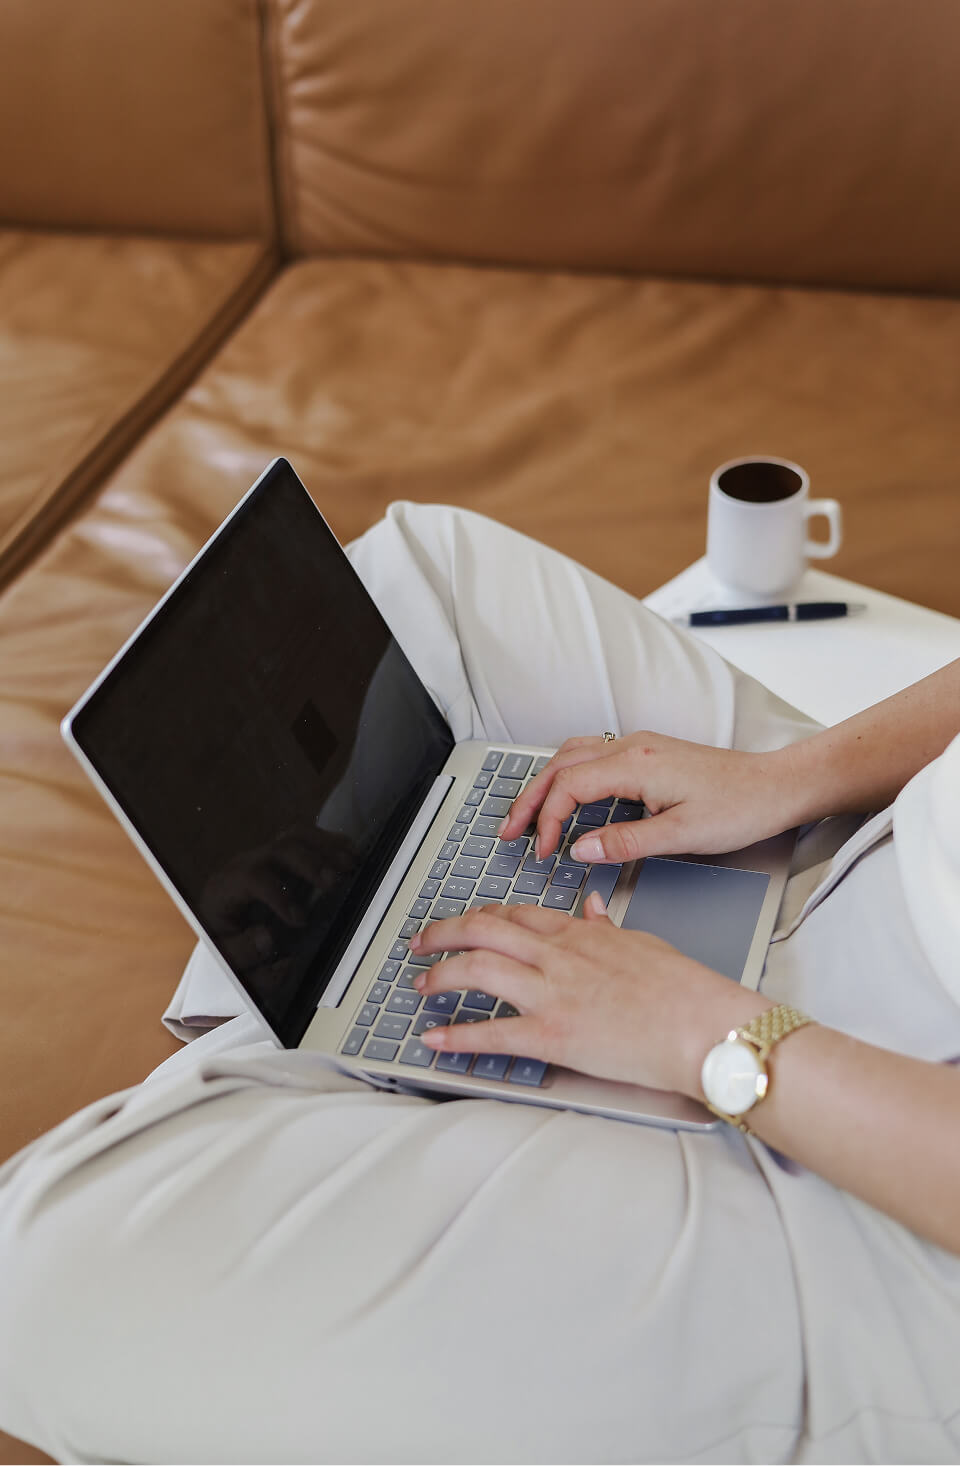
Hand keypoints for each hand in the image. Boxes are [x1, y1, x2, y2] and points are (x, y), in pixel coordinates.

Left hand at [201, 827, 353, 972]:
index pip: (251, 877)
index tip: (299, 920)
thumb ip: (240, 951)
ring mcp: (263, 855)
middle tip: (333, 883)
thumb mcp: (225, 955)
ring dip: (325, 847)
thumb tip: (267, 937)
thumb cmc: (223, 940)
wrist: (219, 926)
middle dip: (309, 863)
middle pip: (278, 849)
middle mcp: (244, 863)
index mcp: (226, 886)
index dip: (277, 895)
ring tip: (350, 865)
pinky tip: (350, 854)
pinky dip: (330, 843)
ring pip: (295, 836)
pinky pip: (305, 838)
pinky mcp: (280, 855)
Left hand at [409, 900, 765, 1094]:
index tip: (464, 923)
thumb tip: (591, 911)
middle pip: (483, 930)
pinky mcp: (553, 1036)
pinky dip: (457, 1036)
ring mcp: (552, 994)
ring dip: (440, 975)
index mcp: (580, 934)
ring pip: (477, 969)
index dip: (480, 917)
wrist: (705, 1026)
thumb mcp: (643, 944)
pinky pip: (492, 1033)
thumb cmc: (686, 991)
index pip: (515, 914)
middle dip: (442, 934)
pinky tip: (435, 1039)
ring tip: (421, 984)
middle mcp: (558, 957)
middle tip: (420, 943)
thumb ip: (608, 928)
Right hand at [500, 731, 801, 863]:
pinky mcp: (649, 754)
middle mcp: (634, 748)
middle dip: (530, 798)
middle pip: (560, 765)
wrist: (777, 786)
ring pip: (572, 756)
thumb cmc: (740, 808)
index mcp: (637, 765)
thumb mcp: (682, 836)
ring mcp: (640, 747)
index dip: (548, 820)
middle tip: (509, 831)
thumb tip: (580, 849)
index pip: (570, 786)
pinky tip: (565, 795)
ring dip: (545, 783)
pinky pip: (592, 757)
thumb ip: (626, 842)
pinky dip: (567, 776)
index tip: (543, 851)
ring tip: (527, 814)